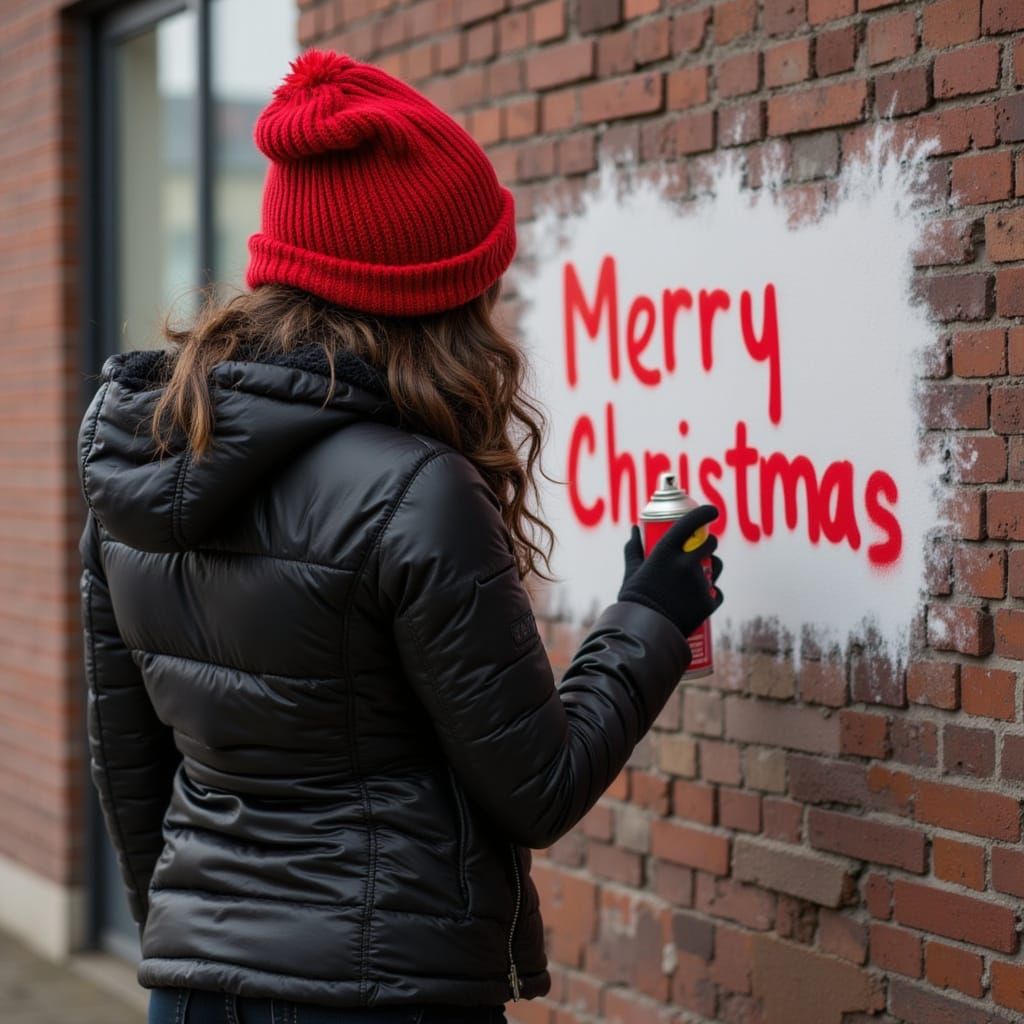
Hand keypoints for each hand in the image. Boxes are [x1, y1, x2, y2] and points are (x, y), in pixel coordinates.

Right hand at [618, 505, 723, 637]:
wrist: (645, 633)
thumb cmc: (634, 601)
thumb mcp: (632, 573)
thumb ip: (634, 550)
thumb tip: (635, 530)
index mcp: (665, 552)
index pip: (690, 522)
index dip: (705, 513)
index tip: (712, 511)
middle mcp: (685, 563)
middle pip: (709, 543)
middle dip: (709, 542)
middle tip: (704, 545)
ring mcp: (698, 583)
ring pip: (716, 566)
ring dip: (712, 565)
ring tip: (703, 572)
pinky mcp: (708, 602)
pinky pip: (716, 592)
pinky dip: (711, 593)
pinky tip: (703, 595)